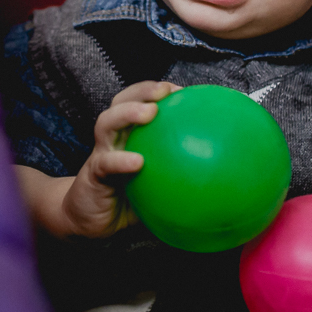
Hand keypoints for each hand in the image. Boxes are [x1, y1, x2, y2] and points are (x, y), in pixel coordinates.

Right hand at [61, 81, 181, 237]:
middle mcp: (113, 139)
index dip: (157, 91)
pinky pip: (106, 164)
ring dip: (127, 113)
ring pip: (107, 124)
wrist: (89, 220)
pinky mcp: (93, 175)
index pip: (139, 103)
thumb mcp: (156, 187)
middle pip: (121, 102)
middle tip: (165, 91)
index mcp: (128, 137)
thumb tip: (221, 180)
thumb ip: (180, 178)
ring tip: (149, 112)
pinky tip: (137, 162)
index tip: (183, 90)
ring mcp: (101, 154)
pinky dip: (121, 160)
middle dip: (142, 91)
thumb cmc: (126, 200)